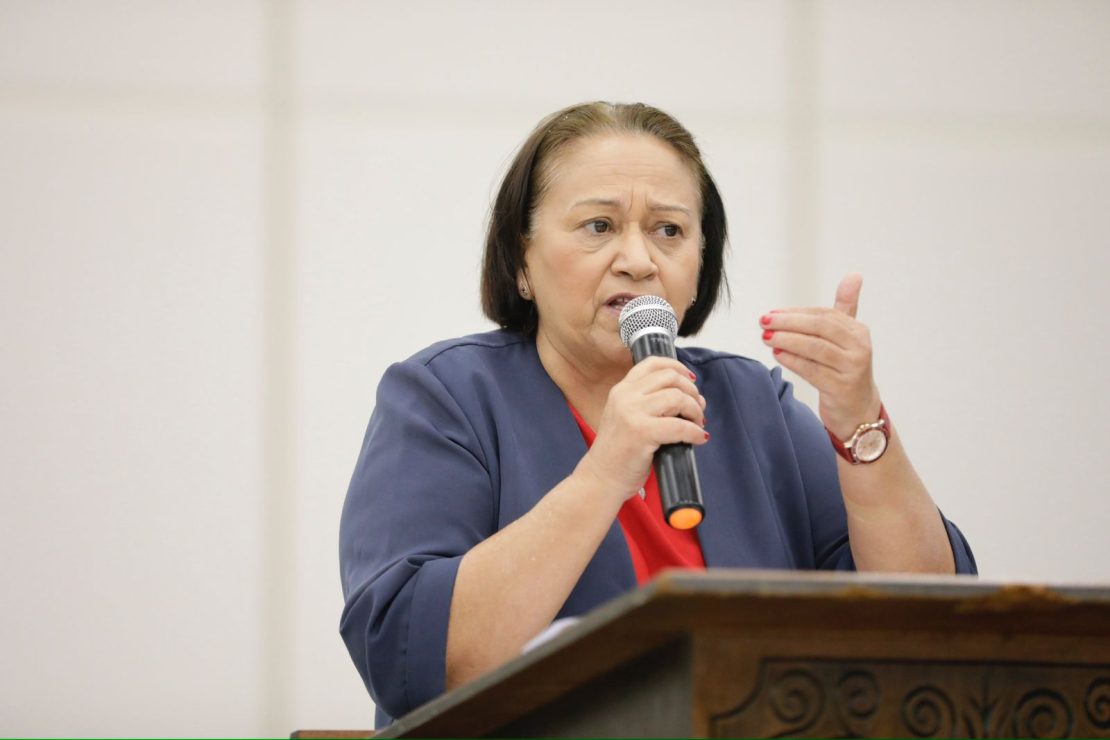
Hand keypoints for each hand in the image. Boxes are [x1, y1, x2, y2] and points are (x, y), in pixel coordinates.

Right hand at [576, 357, 707, 504]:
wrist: (601, 479)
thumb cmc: (618, 454)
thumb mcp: (625, 417)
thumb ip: (650, 403)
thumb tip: (691, 397)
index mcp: (621, 390)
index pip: (653, 363)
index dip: (678, 367)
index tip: (691, 380)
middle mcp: (625, 396)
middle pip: (670, 378)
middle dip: (692, 391)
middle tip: (697, 409)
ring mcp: (632, 413)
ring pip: (678, 397)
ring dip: (695, 410)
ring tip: (697, 425)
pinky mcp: (642, 433)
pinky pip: (680, 426)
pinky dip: (695, 432)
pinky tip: (698, 439)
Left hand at [760, 273, 881, 439]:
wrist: (858, 409)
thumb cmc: (845, 368)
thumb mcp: (847, 337)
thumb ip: (845, 307)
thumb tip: (854, 274)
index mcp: (858, 331)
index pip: (823, 315)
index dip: (795, 313)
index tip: (771, 313)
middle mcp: (859, 347)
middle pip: (820, 328)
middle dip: (789, 323)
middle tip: (764, 321)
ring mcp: (852, 368)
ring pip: (815, 348)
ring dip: (787, 340)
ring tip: (766, 337)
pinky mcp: (842, 388)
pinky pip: (813, 371)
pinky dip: (793, 360)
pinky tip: (778, 355)